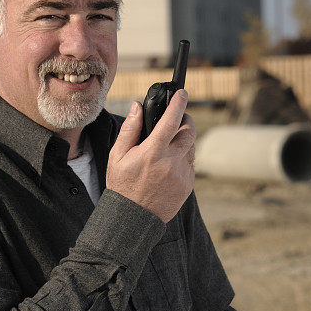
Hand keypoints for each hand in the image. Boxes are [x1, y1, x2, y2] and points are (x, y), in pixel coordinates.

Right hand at [107, 90, 195, 222]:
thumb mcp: (118, 155)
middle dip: (186, 120)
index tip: (183, 93)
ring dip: (184, 141)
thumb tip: (137, 106)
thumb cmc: (122, 185)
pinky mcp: (188, 185)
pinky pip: (190, 164)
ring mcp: (182, 174)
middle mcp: (171, 162)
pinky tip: (168, 165)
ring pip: (192, 147)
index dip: (179, 103)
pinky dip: (183, 159)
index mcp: (153, 152)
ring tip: (169, 145)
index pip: (171, 120)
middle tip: (179, 118)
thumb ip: (130, 129)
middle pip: (189, 131)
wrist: (133, 217)